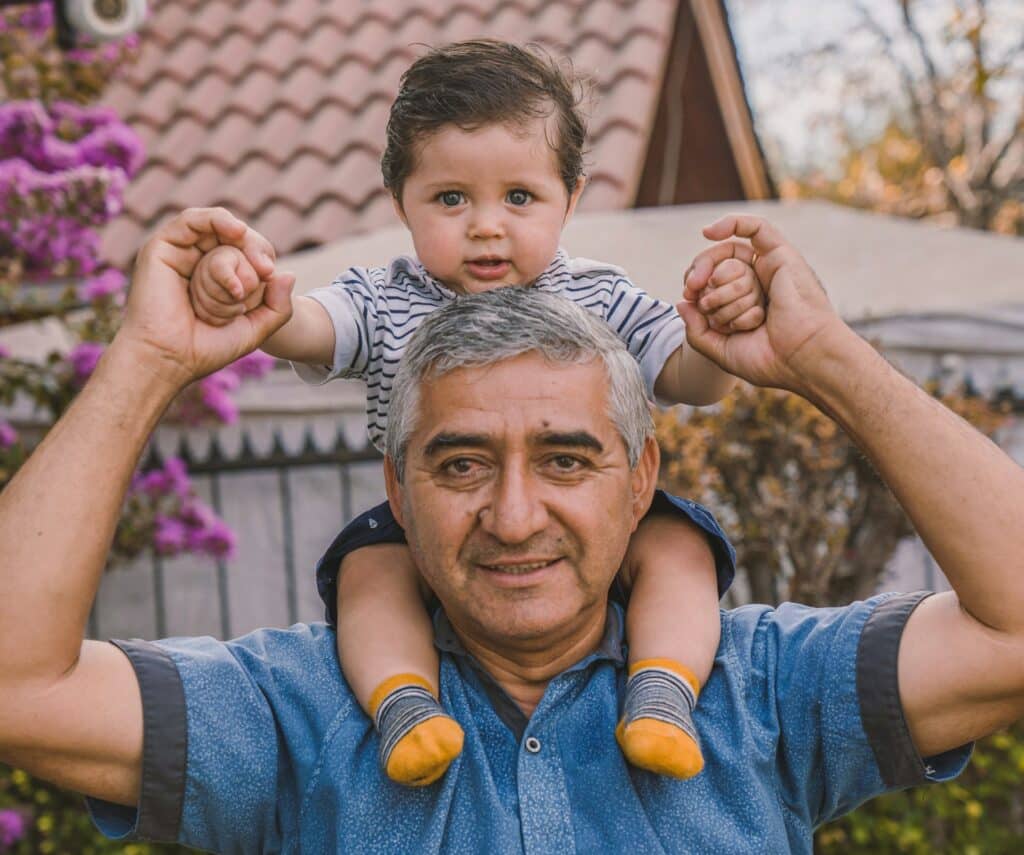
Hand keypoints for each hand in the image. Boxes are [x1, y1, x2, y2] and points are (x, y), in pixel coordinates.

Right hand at [115, 207, 294, 388]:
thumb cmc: (208, 348)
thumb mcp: (255, 329)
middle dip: (253, 248)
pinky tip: (236, 231)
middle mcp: (196, 264)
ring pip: (215, 229)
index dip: (262, 257)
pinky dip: (215, 220)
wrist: (170, 358)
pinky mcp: (161, 248)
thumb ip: (278, 307)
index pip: (246, 254)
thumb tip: (289, 274)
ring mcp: (179, 254)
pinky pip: (191, 220)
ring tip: (251, 252)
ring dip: (237, 238)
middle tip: (264, 268)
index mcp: (216, 280)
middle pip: (233, 239)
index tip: (270, 274)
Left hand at [678, 214, 846, 394]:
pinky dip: (733, 223)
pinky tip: (709, 232)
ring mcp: (770, 270)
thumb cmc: (769, 360)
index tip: (687, 296)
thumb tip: (682, 301)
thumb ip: (697, 330)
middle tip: (692, 288)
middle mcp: (759, 285)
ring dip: (720, 279)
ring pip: (731, 256)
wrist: (802, 359)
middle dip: (700, 278)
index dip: (694, 284)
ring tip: (718, 301)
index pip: (712, 283)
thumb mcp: (720, 350)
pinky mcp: (781, 256)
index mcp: (746, 305)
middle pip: (717, 268)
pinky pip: (756, 227)